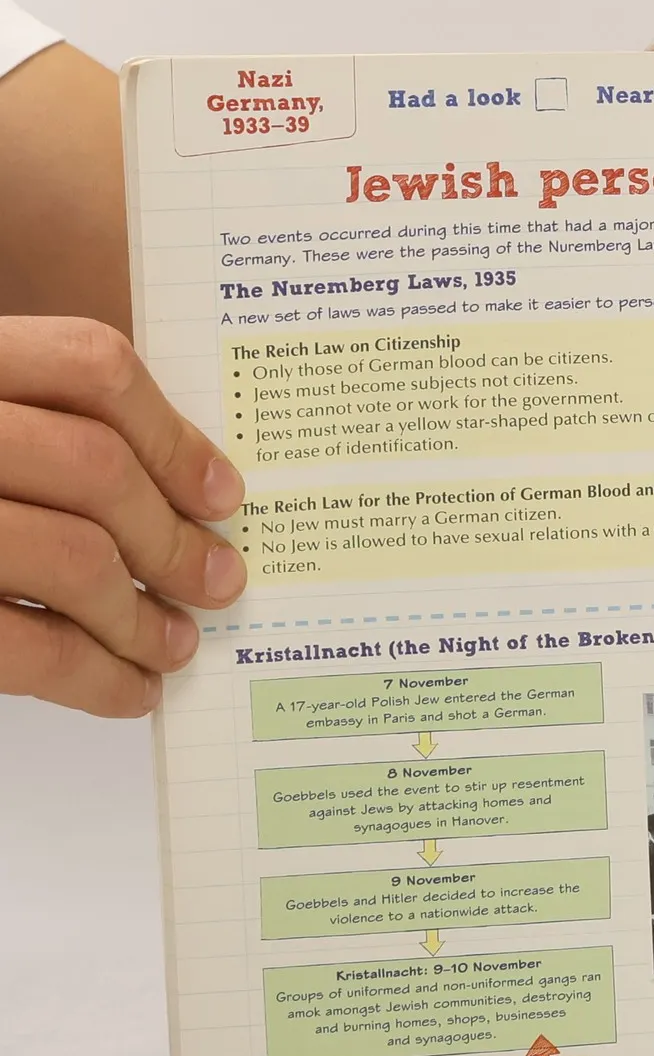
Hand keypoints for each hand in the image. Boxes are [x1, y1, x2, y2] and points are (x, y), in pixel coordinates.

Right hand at [0, 317, 245, 716]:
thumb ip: (36, 428)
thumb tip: (187, 494)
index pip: (88, 365)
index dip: (173, 434)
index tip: (223, 493)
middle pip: (95, 468)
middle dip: (174, 539)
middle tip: (218, 581)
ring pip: (74, 559)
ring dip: (145, 617)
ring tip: (174, 643)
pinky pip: (29, 648)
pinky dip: (99, 679)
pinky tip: (128, 690)